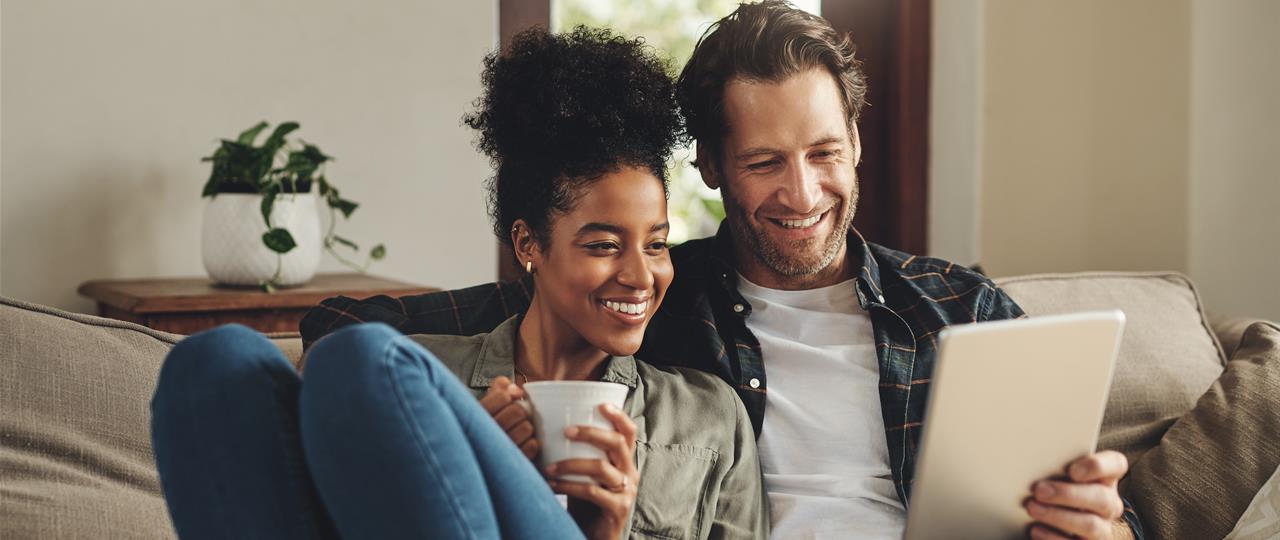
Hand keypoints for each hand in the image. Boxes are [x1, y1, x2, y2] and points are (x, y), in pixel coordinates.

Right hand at [479, 376, 537, 458]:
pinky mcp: (511, 462)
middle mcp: (485, 434)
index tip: (514, 397)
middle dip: (521, 412)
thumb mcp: (487, 404)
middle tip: (517, 417)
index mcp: (477, 416)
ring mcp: (498, 451)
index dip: (511, 395)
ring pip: (526, 428)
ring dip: (527, 428)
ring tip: (518, 432)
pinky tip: (522, 444)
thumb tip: (515, 388)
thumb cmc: (488, 428)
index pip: (503, 396)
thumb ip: (498, 388)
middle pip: (517, 411)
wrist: (483, 461)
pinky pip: (532, 446)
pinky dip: (532, 444)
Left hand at [546, 403, 638, 539]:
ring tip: (549, 467)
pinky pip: (592, 492)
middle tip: (565, 431)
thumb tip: (547, 427)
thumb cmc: (587, 502)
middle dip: (590, 433)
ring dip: (570, 465)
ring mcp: (626, 491)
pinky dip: (569, 487)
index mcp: (624, 460)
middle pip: (616, 443)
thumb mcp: (586, 475)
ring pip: (601, 468)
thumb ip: (578, 454)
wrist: (596, 536)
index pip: (628, 431)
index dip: (618, 415)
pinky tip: (552, 486)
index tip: (600, 404)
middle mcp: (630, 473)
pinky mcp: (618, 509)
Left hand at [1024, 450, 1133, 539]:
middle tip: (1039, 490)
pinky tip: (1035, 529)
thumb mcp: (1058, 474)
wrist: (1054, 516)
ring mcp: (1103, 528)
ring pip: (1091, 525)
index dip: (1097, 466)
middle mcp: (1109, 503)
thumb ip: (1055, 466)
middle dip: (1068, 494)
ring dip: (1058, 516)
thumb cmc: (1054, 486)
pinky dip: (1053, 537)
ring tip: (1032, 508)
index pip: (1116, 465)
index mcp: (1105, 478)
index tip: (1072, 470)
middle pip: (1101, 497)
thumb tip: (1034, 461)